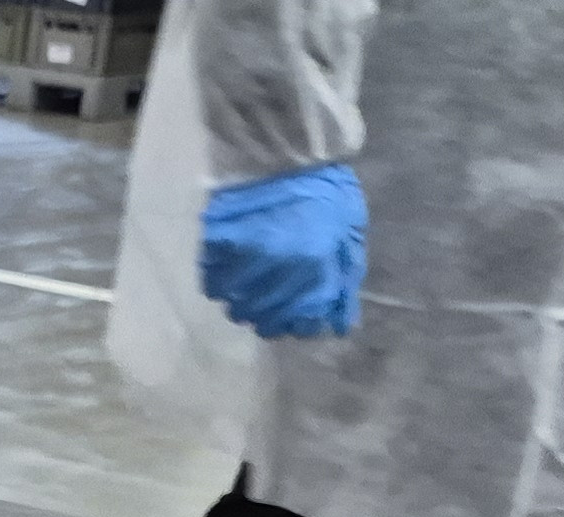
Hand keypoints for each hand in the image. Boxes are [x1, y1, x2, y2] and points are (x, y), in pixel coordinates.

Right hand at [201, 163, 366, 339]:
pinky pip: (213, 283)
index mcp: (315, 270)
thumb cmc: (325, 187)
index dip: (298, 324)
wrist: (284, 145)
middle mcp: (279, 274)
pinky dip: (219, 281)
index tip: (296, 314)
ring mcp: (245, 263)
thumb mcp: (350, 230)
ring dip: (243, 300)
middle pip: (265, 321)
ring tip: (248, 284)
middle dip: (269, 315)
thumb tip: (340, 324)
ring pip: (236, 306)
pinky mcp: (217, 248)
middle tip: (271, 297)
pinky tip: (228, 268)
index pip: (301, 325)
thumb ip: (345, 278)